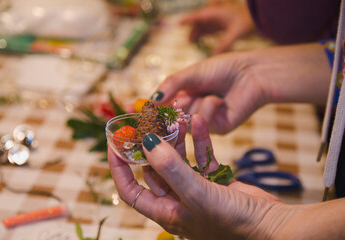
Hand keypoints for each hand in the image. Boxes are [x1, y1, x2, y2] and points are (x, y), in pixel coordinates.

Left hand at [108, 114, 292, 238]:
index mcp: (166, 212)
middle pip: (155, 170)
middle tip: (149, 122)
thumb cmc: (232, 222)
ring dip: (177, 139)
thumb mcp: (196, 195)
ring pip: (179, 160)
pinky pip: (201, 157)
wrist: (272, 227)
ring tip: (177, 117)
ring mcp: (196, 190)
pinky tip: (199, 123)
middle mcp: (178, 201)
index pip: (131, 190)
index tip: (115, 143)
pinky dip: (199, 141)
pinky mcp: (214, 181)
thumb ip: (171, 169)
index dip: (119, 168)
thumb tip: (147, 143)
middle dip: (152, 145)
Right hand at [151, 43, 330, 133]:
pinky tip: (220, 100)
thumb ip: (170, 86)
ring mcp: (202, 124)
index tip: (133, 109)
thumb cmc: (221, 69)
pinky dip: (209, 107)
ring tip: (212, 93)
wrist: (250, 73)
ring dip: (198, 103)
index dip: (149, 110)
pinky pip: (202, 122)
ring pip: (186, 121)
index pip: (160, 108)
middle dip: (177, 105)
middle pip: (170, 119)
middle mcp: (190, 113)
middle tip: (187, 96)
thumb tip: (151, 99)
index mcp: (182, 98)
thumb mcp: (191, 74)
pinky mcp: (216, 130)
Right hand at [181, 1, 253, 53]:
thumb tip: (214, 57)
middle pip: (200, 21)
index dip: (188, 20)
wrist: (258, 17)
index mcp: (216, 13)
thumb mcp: (234, 34)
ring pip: (204, 24)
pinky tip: (202, 40)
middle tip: (188, 41)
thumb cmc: (247, 23)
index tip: (178, 24)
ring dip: (198, 32)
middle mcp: (216, 14)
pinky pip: (209, 27)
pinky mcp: (222, 22)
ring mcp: (219, 17)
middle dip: (192, 30)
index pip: (198, 16)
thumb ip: (224, 45)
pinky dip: (204, 33)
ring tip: (192, 42)